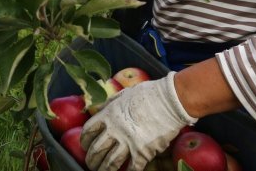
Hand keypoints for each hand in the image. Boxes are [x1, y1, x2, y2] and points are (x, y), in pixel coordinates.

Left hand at [80, 71, 196, 170]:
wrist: (170, 101)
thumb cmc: (149, 93)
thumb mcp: (124, 93)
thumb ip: (110, 103)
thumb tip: (99, 109)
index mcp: (109, 114)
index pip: (89, 130)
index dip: (85, 140)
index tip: (84, 145)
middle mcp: (115, 129)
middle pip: (97, 149)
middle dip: (91, 159)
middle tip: (91, 164)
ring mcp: (128, 141)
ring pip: (110, 162)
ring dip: (104, 169)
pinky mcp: (143, 152)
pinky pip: (132, 168)